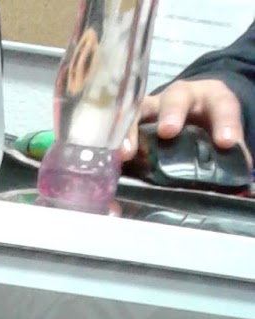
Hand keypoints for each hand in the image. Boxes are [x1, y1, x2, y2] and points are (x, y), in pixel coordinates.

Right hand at [122, 78, 251, 163]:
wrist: (187, 112)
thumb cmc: (206, 124)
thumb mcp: (222, 134)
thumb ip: (232, 157)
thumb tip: (242, 187)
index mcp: (211, 99)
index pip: (222, 105)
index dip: (224, 122)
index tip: (225, 142)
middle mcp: (179, 98)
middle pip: (176, 98)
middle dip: (172, 113)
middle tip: (168, 132)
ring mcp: (151, 109)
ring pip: (141, 110)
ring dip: (132, 130)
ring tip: (126, 153)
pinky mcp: (131, 125)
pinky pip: (118, 129)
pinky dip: (113, 143)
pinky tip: (110, 161)